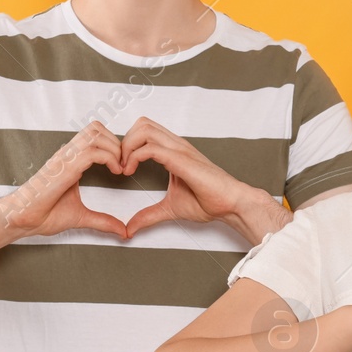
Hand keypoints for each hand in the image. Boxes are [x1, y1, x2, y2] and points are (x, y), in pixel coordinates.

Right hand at [0, 122, 128, 238]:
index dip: (113, 144)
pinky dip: (109, 158)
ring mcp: (64, 159)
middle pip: (96, 128)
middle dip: (117, 142)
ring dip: (114, 148)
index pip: (94, 134)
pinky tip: (115, 172)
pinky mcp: (64, 168)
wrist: (21, 219)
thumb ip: (102, 220)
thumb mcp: (81, 216)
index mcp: (70, 159)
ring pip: (95, 134)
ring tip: (119, 168)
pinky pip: (91, 152)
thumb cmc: (43, 214)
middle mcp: (67, 154)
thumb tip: (122, 231)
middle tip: (124, 164)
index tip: (122, 165)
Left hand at [118, 117, 259, 237]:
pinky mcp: (181, 159)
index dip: (127, 145)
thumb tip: (131, 228)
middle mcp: (176, 145)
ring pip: (144, 129)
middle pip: (142, 123)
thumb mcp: (170, 208)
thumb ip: (149, 215)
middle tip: (120, 164)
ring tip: (124, 167)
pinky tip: (130, 172)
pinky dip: (134, 157)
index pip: (145, 131)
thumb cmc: (210, 201)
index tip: (122, 168)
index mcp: (174, 151)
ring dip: (127, 146)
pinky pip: (151, 148)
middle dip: (124, 141)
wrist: (231, 204)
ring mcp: (179, 150)